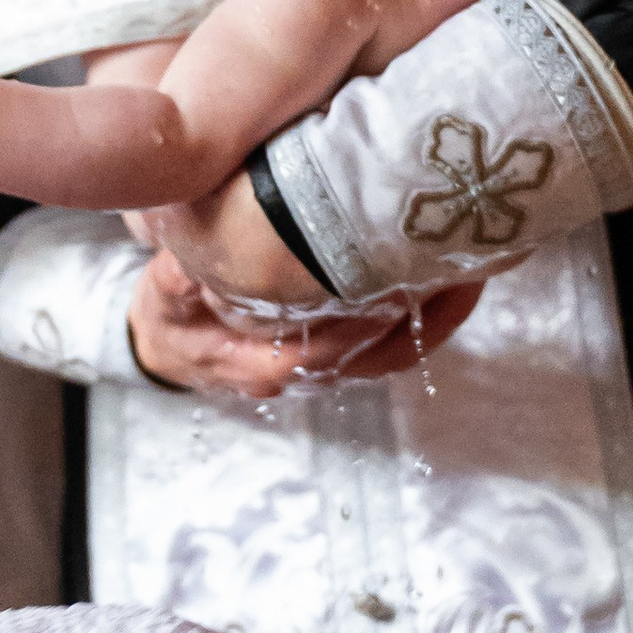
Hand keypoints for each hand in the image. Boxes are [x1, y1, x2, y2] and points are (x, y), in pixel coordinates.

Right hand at [125, 248, 484, 401]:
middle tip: (451, 260)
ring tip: (467, 264)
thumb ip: (179, 278)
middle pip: (378, 353)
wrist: (175, 346)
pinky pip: (399, 341)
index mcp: (266, 364)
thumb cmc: (173, 317)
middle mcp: (308, 372)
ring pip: (397, 350)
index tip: (392, 279)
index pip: (326, 347)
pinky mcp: (346, 350)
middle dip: (419, 311)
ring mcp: (331, 366)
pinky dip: (429, 314)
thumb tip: (191, 260)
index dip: (361, 317)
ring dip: (435, 313)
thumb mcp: (164, 295)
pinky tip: (453, 277)